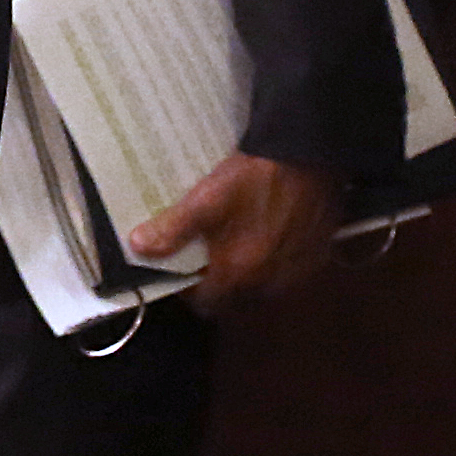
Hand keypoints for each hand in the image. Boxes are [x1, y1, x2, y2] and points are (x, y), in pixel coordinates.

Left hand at [138, 149, 340, 309]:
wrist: (308, 153)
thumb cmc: (256, 177)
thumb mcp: (205, 200)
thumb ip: (172, 229)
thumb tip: (139, 247)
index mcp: (240, 272)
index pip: (206, 302)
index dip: (190, 289)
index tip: (184, 268)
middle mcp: (270, 280)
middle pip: (236, 295)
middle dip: (220, 279)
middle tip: (210, 250)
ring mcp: (297, 268)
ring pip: (264, 283)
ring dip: (250, 270)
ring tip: (239, 239)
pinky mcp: (317, 252)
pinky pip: (289, 267)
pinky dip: (276, 258)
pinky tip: (269, 233)